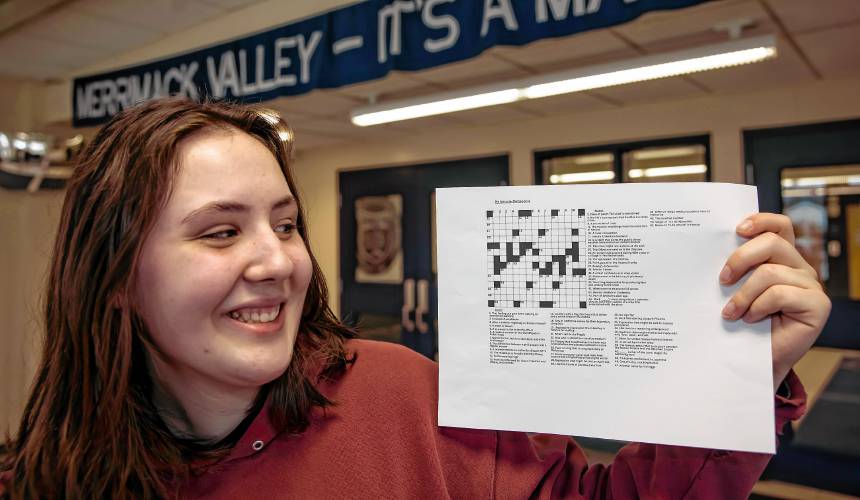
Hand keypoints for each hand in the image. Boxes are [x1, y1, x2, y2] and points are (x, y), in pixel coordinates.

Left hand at [719, 213, 830, 391]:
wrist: (751, 360)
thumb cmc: (741, 323)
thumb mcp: (736, 289)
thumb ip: (736, 268)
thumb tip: (711, 247)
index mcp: (782, 258)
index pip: (779, 226)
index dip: (761, 221)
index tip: (737, 229)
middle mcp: (800, 267)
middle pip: (772, 243)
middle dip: (741, 258)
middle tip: (722, 280)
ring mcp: (811, 285)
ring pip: (770, 272)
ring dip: (744, 294)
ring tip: (731, 312)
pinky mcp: (818, 304)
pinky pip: (780, 293)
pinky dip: (758, 306)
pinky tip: (750, 319)